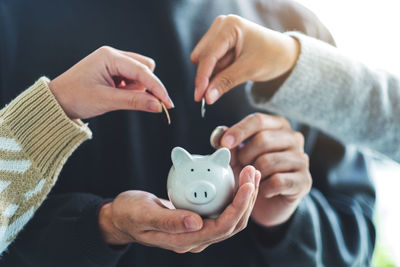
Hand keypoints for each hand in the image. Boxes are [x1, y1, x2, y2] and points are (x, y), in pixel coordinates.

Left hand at [48, 46, 173, 119]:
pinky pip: (132, 78)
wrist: (57, 101)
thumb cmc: (76, 98)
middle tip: (134, 100)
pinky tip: (116, 94)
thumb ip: (134, 101)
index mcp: (110, 57)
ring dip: (136, 88)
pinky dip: (130, 89)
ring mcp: (112, 62)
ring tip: (117, 97)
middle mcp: (113, 55)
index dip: (157, 88)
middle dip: (145, 86)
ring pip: (140, 73)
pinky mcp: (112, 70)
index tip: (168, 104)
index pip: (143, 71)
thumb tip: (158, 106)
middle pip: (145, 67)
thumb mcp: (107, 101)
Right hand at [98, 166, 260, 252]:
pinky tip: (235, 177)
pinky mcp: (198, 220)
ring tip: (250, 172)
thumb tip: (196, 223)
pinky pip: (221, 209)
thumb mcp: (143, 214)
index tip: (247, 183)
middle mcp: (196, 238)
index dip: (239, 206)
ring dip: (244, 195)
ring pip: (231, 216)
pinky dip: (232, 194)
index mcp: (186, 240)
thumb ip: (169, 221)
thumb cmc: (130, 214)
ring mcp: (198, 230)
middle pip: (233, 223)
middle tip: (252, 171)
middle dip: (248, 198)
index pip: (222, 227)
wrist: (122, 216)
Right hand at [191, 15, 299, 103]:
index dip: (202, 78)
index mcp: (229, 26)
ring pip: (203, 60)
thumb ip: (225, 82)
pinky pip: (210, 61)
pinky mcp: (220, 41)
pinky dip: (219, 70)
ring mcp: (219, 32)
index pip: (208, 55)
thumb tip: (207, 97)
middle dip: (208, 74)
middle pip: (201, 57)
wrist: (284, 54)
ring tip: (237, 70)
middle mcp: (221, 25)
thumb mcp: (248, 71)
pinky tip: (233, 68)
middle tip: (220, 88)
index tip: (199, 97)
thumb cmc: (271, 57)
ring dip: (216, 72)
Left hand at [218, 113, 311, 226]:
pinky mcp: (304, 181)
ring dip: (253, 174)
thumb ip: (227, 144)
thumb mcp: (235, 156)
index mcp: (278, 125)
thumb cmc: (250, 172)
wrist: (266, 203)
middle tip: (240, 167)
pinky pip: (277, 181)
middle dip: (244, 156)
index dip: (239, 131)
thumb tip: (219, 134)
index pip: (258, 120)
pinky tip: (262, 191)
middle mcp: (294, 138)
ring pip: (268, 162)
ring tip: (252, 179)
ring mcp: (301, 159)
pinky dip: (264, 188)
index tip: (224, 144)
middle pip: (263, 140)